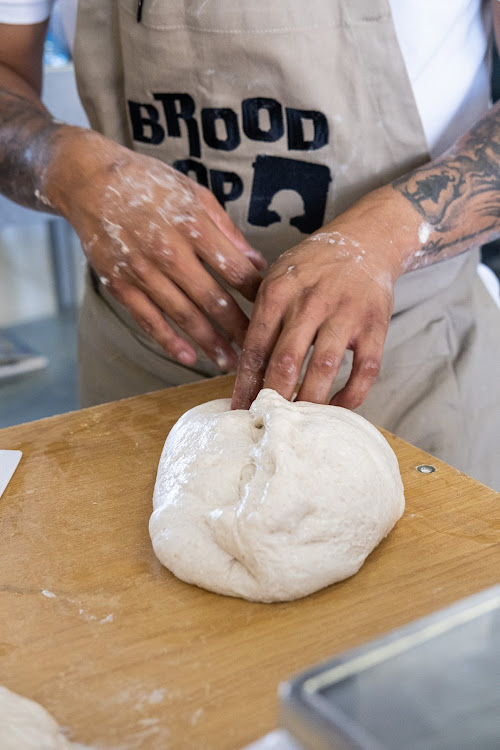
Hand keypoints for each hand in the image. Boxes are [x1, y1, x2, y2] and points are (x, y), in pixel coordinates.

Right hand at [47, 128, 265, 369]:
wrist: (90, 181)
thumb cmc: (148, 184)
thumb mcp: (194, 194)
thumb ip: (227, 231)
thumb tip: (257, 262)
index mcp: (193, 226)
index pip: (235, 269)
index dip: (257, 293)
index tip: (272, 309)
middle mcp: (169, 251)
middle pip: (213, 299)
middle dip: (240, 328)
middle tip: (259, 348)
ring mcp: (143, 271)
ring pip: (184, 315)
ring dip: (210, 343)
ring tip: (231, 363)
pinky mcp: (120, 285)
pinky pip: (149, 320)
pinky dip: (169, 341)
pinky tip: (190, 358)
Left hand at [232, 195, 403, 409]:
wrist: (367, 239)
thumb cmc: (313, 267)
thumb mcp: (278, 278)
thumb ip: (262, 318)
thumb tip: (243, 370)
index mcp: (278, 292)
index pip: (256, 347)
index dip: (245, 384)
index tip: (238, 410)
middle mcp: (310, 302)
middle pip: (286, 360)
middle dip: (272, 397)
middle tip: (266, 422)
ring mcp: (345, 313)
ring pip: (324, 368)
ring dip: (309, 400)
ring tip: (298, 422)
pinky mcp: (375, 325)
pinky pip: (365, 369)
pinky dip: (351, 395)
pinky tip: (337, 408)